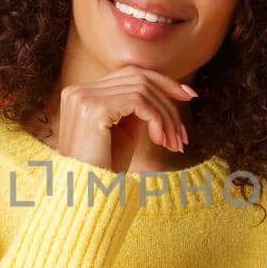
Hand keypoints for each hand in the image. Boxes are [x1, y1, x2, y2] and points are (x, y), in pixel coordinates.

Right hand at [54, 65, 198, 172]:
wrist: (86, 194)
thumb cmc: (105, 168)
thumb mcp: (124, 132)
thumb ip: (137, 107)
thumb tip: (165, 89)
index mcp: (82, 93)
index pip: (129, 74)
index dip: (162, 81)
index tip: (188, 95)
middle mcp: (79, 91)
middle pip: (139, 78)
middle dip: (168, 103)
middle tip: (182, 133)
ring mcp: (84, 98)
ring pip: (143, 90)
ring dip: (166, 116)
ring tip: (173, 143)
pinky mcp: (94, 109)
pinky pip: (139, 102)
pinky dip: (157, 119)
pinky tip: (161, 140)